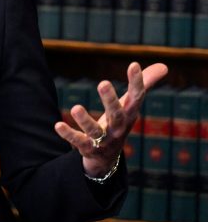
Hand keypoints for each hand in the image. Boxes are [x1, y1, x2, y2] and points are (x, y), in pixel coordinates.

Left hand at [54, 61, 167, 177]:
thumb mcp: (130, 105)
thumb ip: (144, 85)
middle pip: (116, 115)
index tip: (133, 64)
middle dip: (110, 100)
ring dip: (85, 120)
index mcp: (129, 114)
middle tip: (103, 83)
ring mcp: (103, 140)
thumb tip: (164, 65)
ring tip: (75, 107)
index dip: (137, 82)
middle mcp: (118, 128)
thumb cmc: (119, 123)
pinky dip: (68, 134)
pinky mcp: (88, 148)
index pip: (136, 98)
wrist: (107, 157)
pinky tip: (57, 125)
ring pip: (95, 131)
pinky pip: (78, 142)